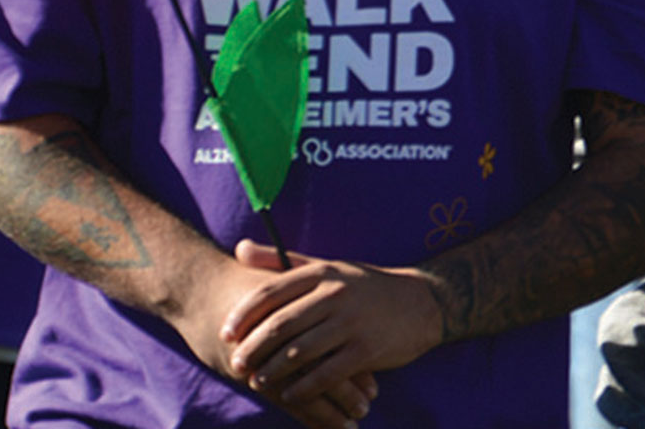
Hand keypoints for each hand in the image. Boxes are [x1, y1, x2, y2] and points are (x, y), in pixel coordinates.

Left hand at [169, 249, 374, 428]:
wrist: (418, 303)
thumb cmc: (363, 286)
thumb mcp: (326, 267)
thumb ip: (281, 260)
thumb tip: (238, 249)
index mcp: (321, 272)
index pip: (272, 291)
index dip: (244, 314)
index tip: (225, 332)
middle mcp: (334, 294)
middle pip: (281, 324)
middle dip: (253, 348)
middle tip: (235, 364)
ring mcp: (351, 322)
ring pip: (300, 352)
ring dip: (273, 371)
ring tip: (256, 382)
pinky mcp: (366, 350)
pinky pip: (326, 374)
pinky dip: (304, 388)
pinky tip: (290, 395)